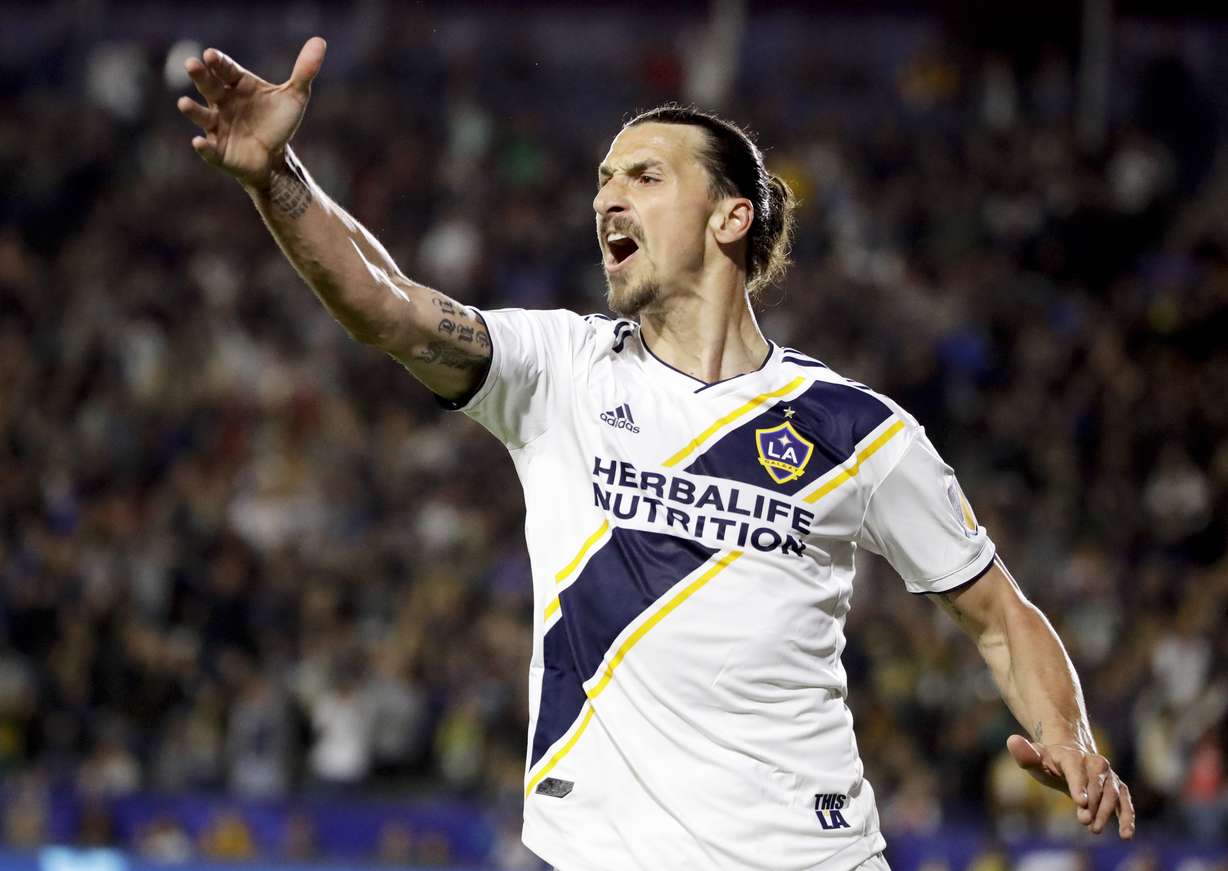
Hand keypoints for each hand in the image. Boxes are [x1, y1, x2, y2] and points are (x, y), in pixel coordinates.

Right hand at [177, 38, 326, 187]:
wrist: (275, 157)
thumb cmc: (278, 122)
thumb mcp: (295, 97)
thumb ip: (304, 71)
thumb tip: (320, 41)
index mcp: (237, 85)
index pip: (225, 69)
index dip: (218, 62)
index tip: (211, 54)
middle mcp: (222, 102)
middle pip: (209, 86)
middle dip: (200, 76)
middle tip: (192, 64)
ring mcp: (217, 126)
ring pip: (202, 116)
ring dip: (193, 110)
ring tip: (184, 103)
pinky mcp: (218, 151)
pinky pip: (209, 149)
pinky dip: (204, 147)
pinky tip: (199, 142)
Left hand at [1007, 734, 1135, 838]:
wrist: (1068, 759)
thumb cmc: (1047, 761)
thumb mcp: (1034, 758)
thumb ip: (1024, 754)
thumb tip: (1012, 740)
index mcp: (1071, 755)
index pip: (1076, 769)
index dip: (1079, 784)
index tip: (1080, 802)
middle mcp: (1094, 763)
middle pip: (1097, 782)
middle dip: (1093, 803)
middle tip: (1084, 821)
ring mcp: (1108, 776)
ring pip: (1113, 793)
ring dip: (1106, 812)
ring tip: (1094, 829)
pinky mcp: (1117, 789)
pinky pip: (1125, 802)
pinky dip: (1127, 817)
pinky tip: (1126, 835)